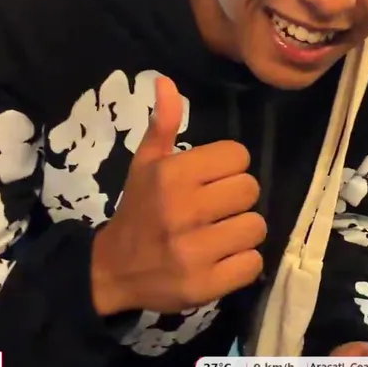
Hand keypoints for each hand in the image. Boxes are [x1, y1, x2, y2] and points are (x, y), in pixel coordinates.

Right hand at [90, 76, 265, 315]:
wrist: (111, 270)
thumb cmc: (137, 211)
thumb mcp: (144, 165)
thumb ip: (162, 125)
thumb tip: (166, 81)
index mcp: (171, 176)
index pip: (237, 156)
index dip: (229, 167)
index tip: (212, 179)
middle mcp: (183, 211)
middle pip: (250, 189)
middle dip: (237, 198)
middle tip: (217, 208)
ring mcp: (195, 251)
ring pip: (256, 227)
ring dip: (242, 231)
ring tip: (220, 234)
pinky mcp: (205, 285)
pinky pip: (252, 264)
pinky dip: (242, 263)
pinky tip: (221, 259)